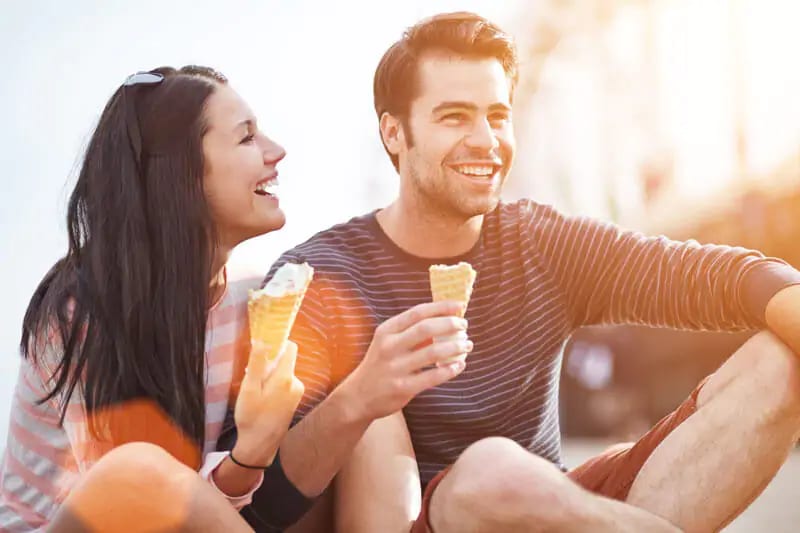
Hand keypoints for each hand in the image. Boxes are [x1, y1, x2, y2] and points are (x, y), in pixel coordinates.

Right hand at [233, 340, 304, 466]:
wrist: (260, 445)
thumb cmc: (252, 417)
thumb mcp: (249, 389)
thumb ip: (257, 363)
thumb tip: (263, 340)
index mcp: (286, 378)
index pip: (290, 348)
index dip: (277, 343)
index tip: (262, 347)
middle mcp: (296, 383)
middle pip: (284, 360)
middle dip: (268, 363)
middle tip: (252, 377)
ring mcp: (297, 392)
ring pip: (282, 372)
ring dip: (269, 375)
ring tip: (255, 392)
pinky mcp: (294, 400)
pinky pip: (284, 383)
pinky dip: (273, 385)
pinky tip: (262, 399)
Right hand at [340, 301, 471, 421]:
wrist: (358, 396)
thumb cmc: (380, 364)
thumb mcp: (387, 342)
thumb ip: (411, 331)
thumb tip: (445, 319)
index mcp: (387, 330)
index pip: (418, 312)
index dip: (441, 307)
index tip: (459, 306)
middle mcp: (389, 346)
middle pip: (426, 329)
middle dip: (450, 325)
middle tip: (464, 326)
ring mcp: (395, 368)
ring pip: (433, 352)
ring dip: (455, 347)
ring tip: (467, 345)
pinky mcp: (402, 387)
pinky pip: (433, 376)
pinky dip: (450, 369)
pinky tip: (459, 365)